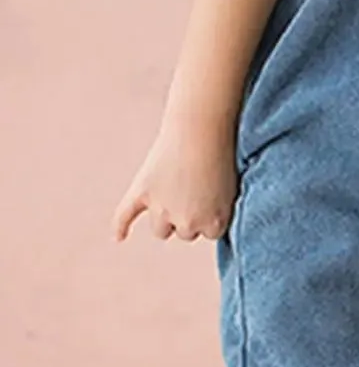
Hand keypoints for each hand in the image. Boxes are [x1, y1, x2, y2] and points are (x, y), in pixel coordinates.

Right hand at [114, 118, 237, 242]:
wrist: (201, 129)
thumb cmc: (222, 153)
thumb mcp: (231, 189)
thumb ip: (217, 209)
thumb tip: (205, 218)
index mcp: (214, 223)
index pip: (208, 233)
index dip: (208, 216)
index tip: (211, 199)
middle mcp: (188, 222)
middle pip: (185, 233)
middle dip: (187, 216)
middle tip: (192, 190)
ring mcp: (163, 208)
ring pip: (160, 230)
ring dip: (164, 218)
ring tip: (171, 194)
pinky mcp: (142, 192)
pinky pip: (126, 216)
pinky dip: (121, 226)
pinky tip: (119, 237)